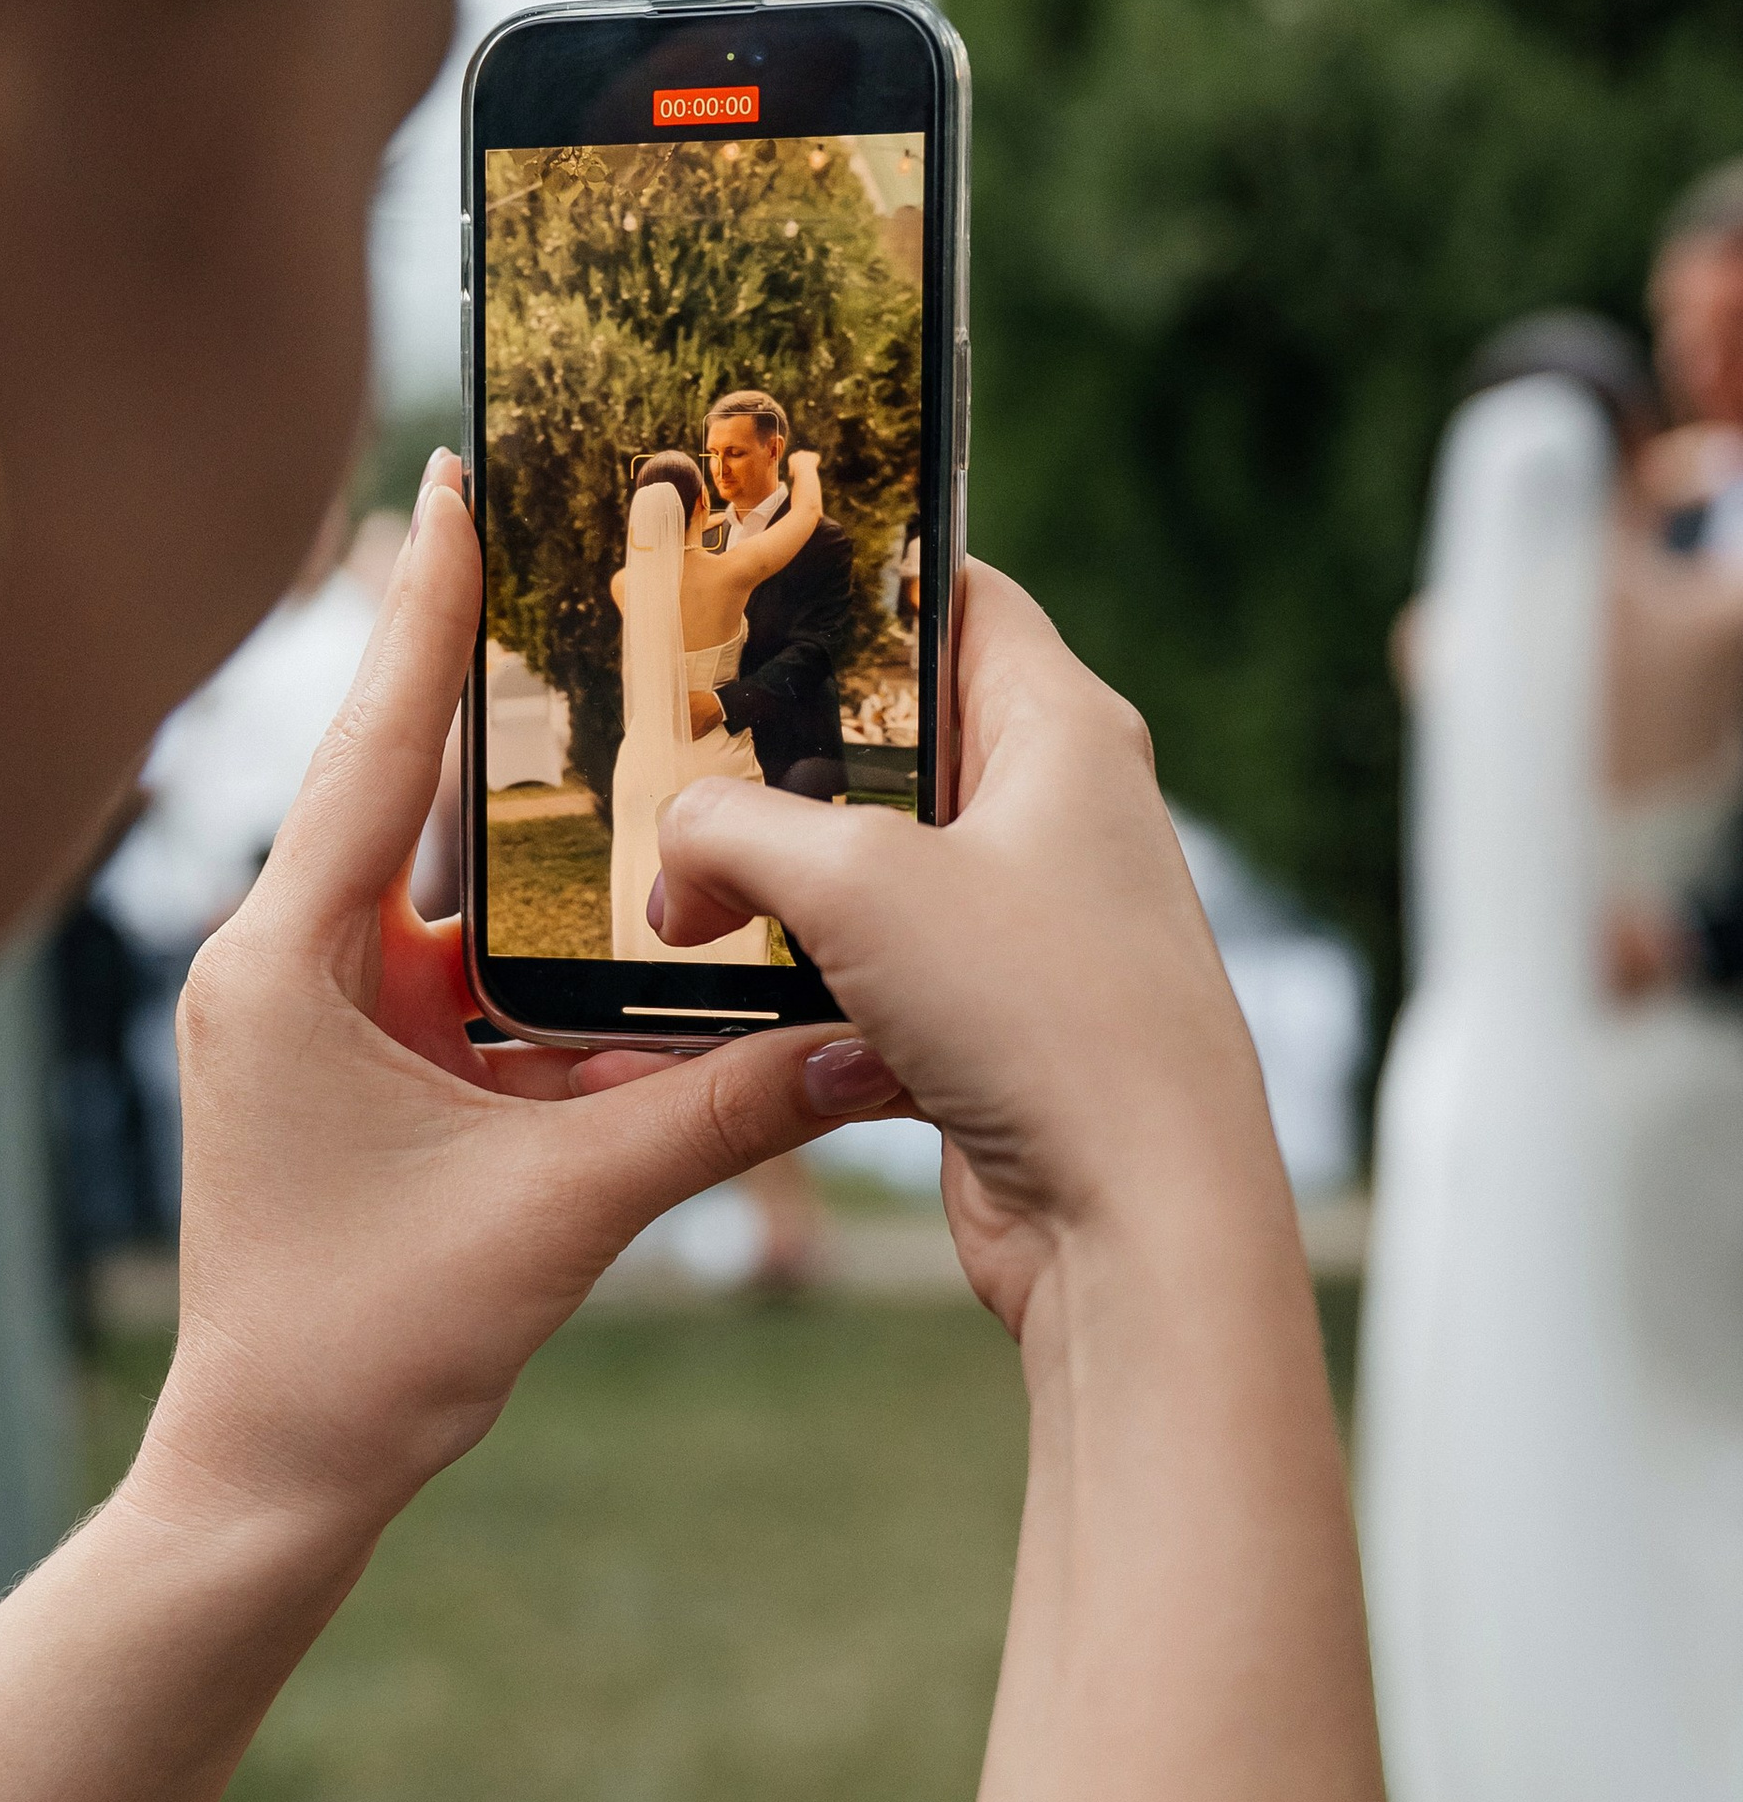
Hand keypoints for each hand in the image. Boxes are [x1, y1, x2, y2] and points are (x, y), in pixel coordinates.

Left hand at [146, 456, 895, 1535]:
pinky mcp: (358, 1069)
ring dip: (526, 806)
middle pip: (403, 786)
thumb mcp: (557, 1213)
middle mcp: (285, 966)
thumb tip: (867, 1040)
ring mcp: (317, 1017)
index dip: (423, 613)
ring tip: (616, 678)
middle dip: (486, 671)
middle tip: (559, 535)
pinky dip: (536, 929)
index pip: (371, 752)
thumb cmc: (369, 1349)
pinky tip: (624, 874)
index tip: (454, 479)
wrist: (275, 1479)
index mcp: (285, 965)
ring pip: (440, 879)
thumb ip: (713, 1115)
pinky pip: (458, 968)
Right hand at [650, 566, 1279, 1336]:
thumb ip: (734, 831)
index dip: (852, 580)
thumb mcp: (856, 883)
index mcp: (1061, 731)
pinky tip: (718, 1011)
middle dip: (776, 762)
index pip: (954, 596)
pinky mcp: (993, 1027)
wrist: (1134, 1222)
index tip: (742, 582)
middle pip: (890, 741)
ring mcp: (1026, 926)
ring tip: (678, 901)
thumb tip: (675, 859)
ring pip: (868, 872)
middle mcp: (1056, 816)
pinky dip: (798, 991)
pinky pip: (870, 979)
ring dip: (773, 892)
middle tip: (668, 762)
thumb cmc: (1047, 1018)